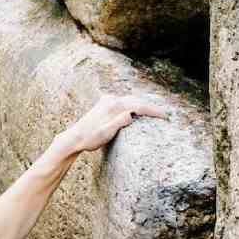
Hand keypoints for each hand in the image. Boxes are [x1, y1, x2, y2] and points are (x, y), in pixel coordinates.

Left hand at [54, 94, 170, 157]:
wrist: (73, 139)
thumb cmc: (90, 139)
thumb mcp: (106, 133)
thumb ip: (119, 122)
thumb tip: (131, 114)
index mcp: (114, 106)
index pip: (139, 106)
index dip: (153, 111)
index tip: (165, 116)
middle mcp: (111, 100)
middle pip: (137, 100)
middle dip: (151, 106)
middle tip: (164, 114)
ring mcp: (107, 100)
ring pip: (130, 100)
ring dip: (142, 105)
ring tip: (154, 112)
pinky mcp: (104, 104)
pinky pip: (124, 102)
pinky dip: (133, 105)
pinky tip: (138, 110)